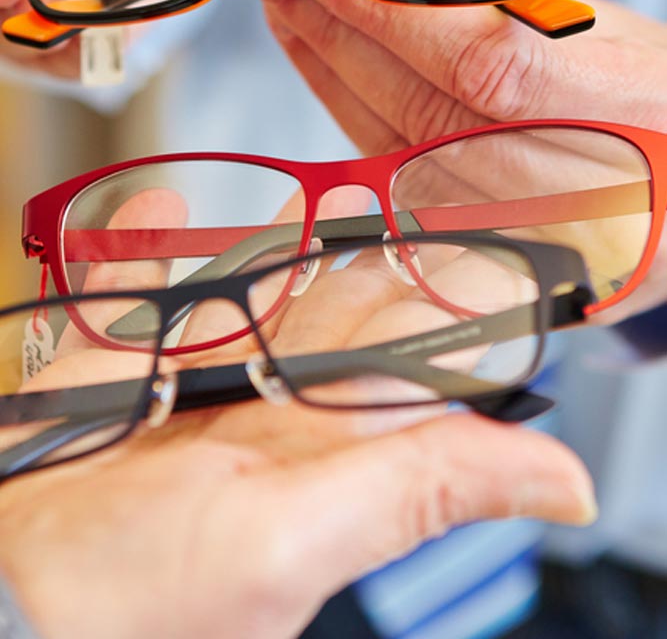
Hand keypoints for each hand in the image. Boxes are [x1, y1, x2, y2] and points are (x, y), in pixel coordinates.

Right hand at [0, 191, 596, 638]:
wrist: (8, 609)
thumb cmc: (143, 605)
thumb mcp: (298, 536)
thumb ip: (425, 488)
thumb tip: (567, 486)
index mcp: (319, 448)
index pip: (401, 356)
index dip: (436, 295)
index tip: (464, 235)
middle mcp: (257, 415)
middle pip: (324, 314)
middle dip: (357, 253)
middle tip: (383, 191)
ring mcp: (179, 388)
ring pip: (239, 297)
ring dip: (268, 242)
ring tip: (308, 190)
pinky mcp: (103, 373)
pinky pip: (128, 296)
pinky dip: (139, 251)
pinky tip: (156, 208)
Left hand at [261, 0, 666, 319]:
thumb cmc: (657, 103)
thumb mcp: (609, 26)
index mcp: (629, 117)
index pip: (487, 62)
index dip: (396, 11)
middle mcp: (577, 191)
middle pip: (425, 111)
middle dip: (340, 36)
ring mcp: (530, 234)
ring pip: (399, 153)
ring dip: (332, 78)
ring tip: (291, 16)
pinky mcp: (491, 250)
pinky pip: (403, 184)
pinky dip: (357, 122)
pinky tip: (327, 75)